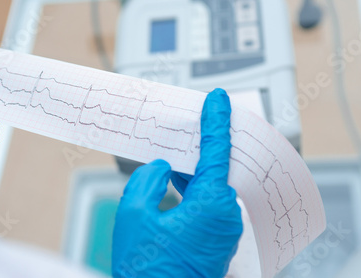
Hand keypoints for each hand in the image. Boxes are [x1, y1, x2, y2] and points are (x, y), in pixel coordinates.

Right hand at [112, 89, 241, 277]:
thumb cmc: (148, 271)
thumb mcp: (134, 215)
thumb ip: (147, 180)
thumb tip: (163, 168)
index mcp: (211, 204)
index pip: (217, 151)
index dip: (216, 120)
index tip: (220, 100)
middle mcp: (226, 216)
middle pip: (218, 167)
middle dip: (205, 144)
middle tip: (192, 123)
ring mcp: (224, 230)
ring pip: (214, 186)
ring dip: (197, 168)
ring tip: (178, 151)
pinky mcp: (217, 240)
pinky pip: (210, 203)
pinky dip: (196, 188)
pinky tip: (179, 180)